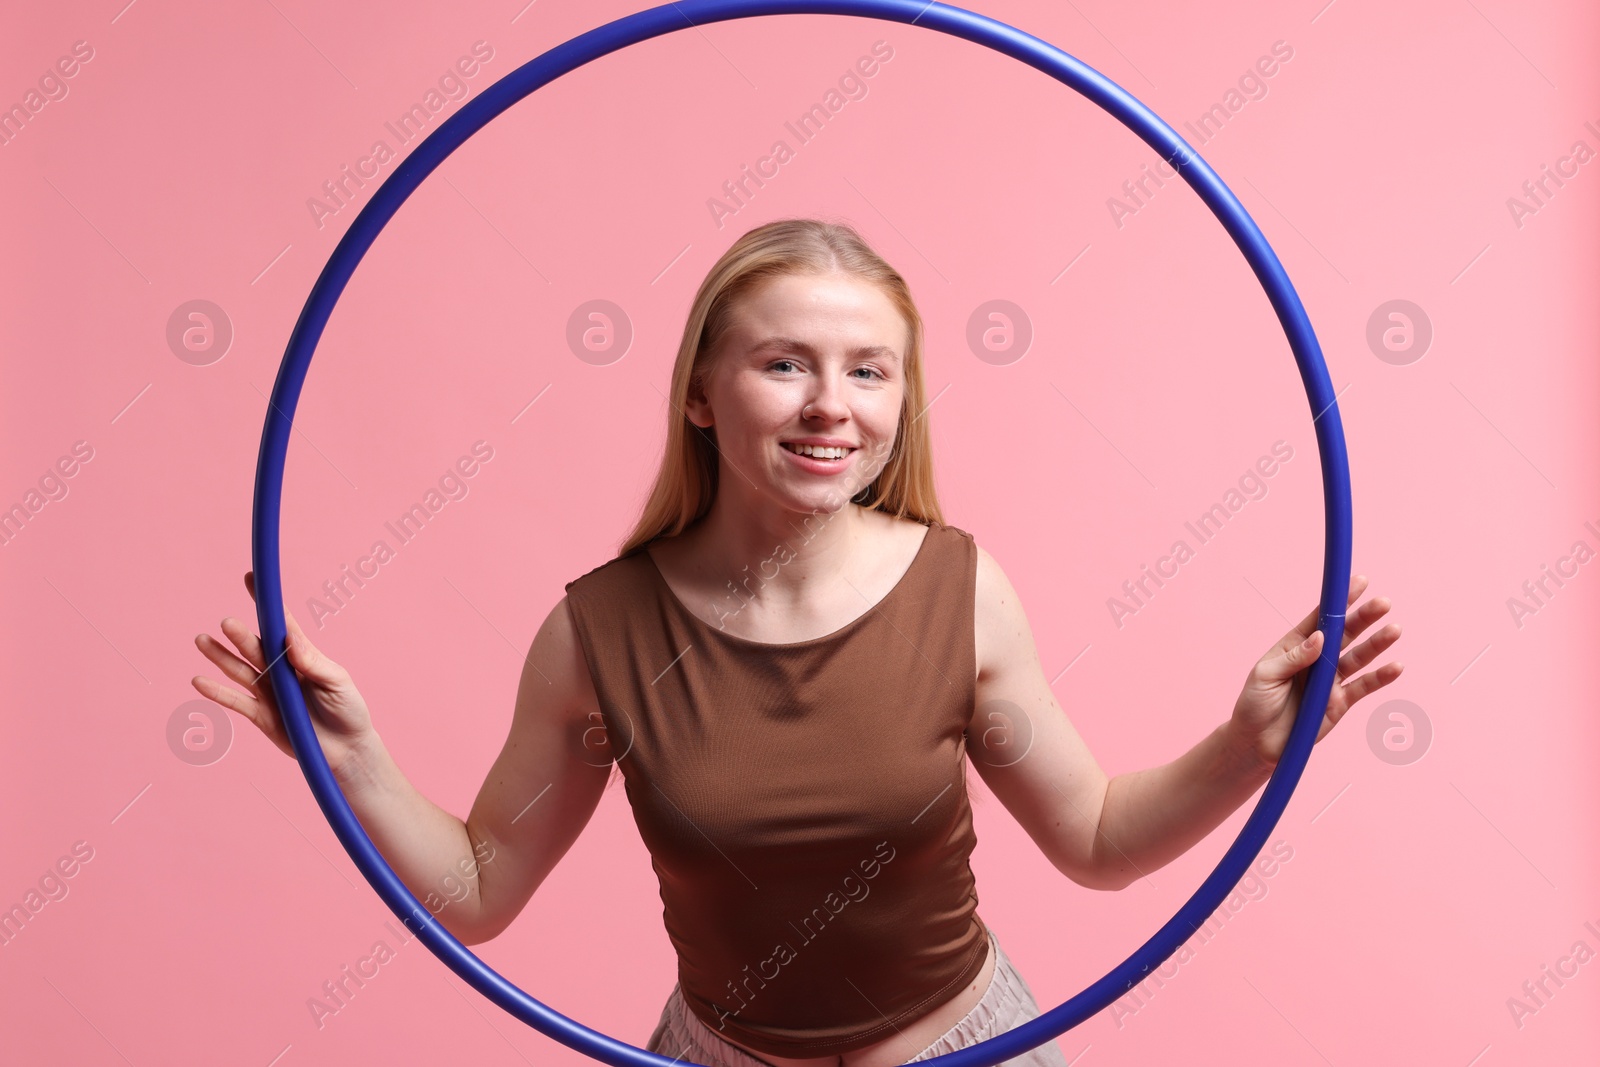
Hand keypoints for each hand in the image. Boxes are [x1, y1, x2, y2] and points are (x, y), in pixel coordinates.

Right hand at [191, 570, 377, 783]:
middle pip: (257, 648)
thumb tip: (290, 638)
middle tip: (227, 623)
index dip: (267, 604)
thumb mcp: (338, 683)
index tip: (251, 578)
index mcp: (302, 655)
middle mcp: (281, 670)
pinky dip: (217, 692)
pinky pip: (236, 702)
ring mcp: (269, 692)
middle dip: (242, 636)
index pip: (281, 624)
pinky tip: (198, 680)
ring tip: (202, 640)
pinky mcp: (261, 715)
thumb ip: (313, 662)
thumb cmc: (348, 710)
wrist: (346, 751)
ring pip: (240, 670)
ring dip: (221, 657)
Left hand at [1227, 574, 1403, 769]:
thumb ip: (1294, 658)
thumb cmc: (1254, 706)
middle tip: (1384, 603)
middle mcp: (1316, 660)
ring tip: (1395, 629)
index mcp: (1295, 646)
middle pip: (1345, 634)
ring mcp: (1330, 681)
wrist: (1257, 745)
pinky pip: (1363, 687)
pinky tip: (1396, 667)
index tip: (1358, 582)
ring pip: (1358, 658)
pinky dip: (1380, 678)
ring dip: (1377, 644)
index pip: (1320, 619)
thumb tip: (1320, 637)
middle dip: (1364, 618)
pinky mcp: (1340, 703)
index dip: (1339, 600)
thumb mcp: (1265, 676)